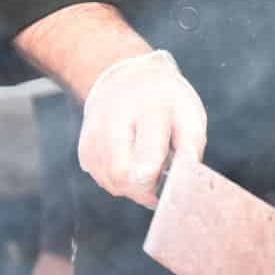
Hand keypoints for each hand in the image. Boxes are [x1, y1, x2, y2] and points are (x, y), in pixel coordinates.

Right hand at [75, 50, 205, 206]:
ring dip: (131, 187)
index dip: (150, 174)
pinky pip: (100, 177)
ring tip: (146, 169)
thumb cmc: (167, 103)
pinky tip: (129, 164)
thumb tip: (185, 178)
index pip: (147, 147)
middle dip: (142, 190)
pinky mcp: (84, 145)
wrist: (128, 79)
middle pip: (122, 172)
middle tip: (158, 186)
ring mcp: (95, 131)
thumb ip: (190, 146)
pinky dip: (117, 180)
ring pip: (110, 180)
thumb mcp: (189, 115)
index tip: (157, 195)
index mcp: (151, 107)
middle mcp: (116, 116)